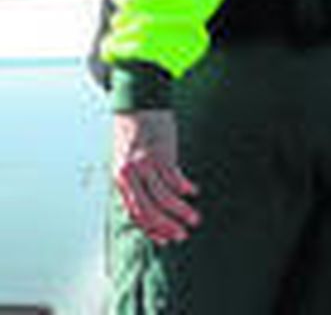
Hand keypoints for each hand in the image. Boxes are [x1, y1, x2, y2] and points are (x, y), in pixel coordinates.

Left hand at [111, 109, 200, 244]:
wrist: (136, 105)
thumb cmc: (132, 133)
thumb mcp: (126, 160)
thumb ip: (135, 181)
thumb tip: (148, 203)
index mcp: (121, 180)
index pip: (135, 214)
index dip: (151, 230)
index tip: (165, 240)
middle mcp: (131, 175)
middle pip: (149, 210)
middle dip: (167, 227)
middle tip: (182, 235)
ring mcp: (146, 165)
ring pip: (164, 197)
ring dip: (181, 211)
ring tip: (194, 219)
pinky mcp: (161, 153)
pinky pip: (174, 177)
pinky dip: (184, 187)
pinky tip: (193, 192)